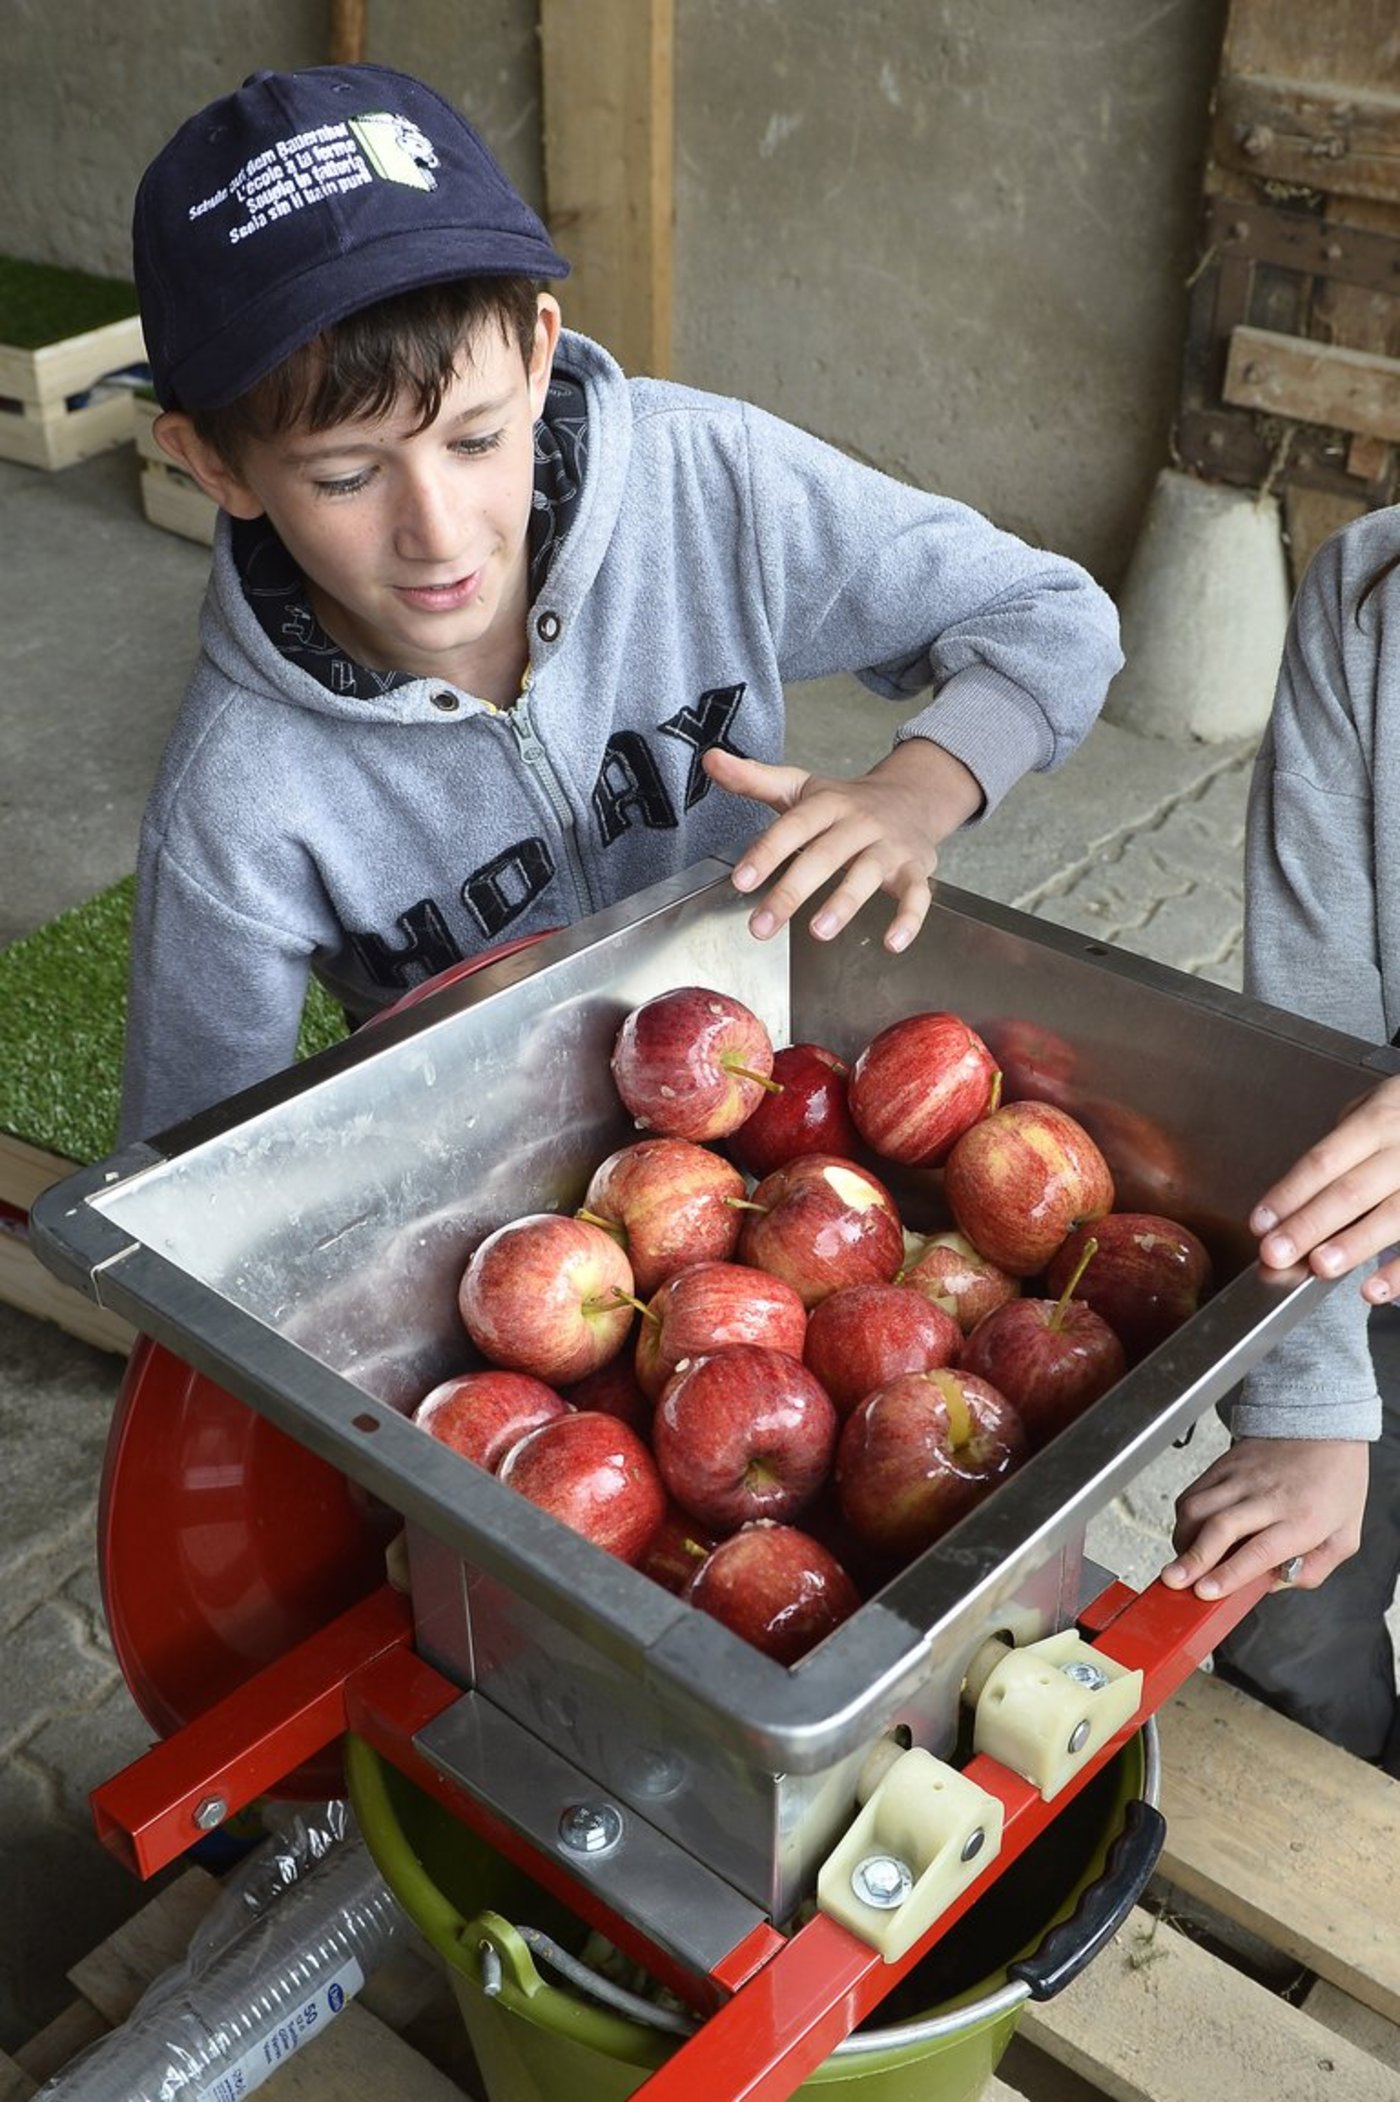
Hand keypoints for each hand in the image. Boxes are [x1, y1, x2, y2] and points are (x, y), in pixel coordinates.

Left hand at [702, 739, 982, 952]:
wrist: (914, 795)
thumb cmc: (846, 802)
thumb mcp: (800, 786)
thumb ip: (754, 779)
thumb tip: (711, 760)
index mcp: (828, 804)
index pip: (794, 827)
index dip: (767, 852)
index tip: (741, 881)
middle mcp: (860, 823)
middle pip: (825, 855)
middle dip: (792, 891)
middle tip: (761, 926)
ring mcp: (890, 847)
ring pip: (869, 874)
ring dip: (845, 902)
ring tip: (818, 931)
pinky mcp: (917, 869)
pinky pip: (918, 895)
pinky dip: (910, 919)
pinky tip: (892, 943)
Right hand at [1160, 1436, 1367, 1599]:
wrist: (1324, 1425)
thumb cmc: (1336, 1481)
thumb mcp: (1345, 1535)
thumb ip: (1314, 1569)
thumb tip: (1273, 1585)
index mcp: (1303, 1519)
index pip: (1260, 1550)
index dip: (1229, 1574)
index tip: (1206, 1592)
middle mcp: (1269, 1496)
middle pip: (1220, 1528)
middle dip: (1193, 1559)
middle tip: (1174, 1580)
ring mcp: (1242, 1477)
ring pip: (1198, 1508)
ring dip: (1183, 1539)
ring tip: (1181, 1561)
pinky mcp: (1224, 1464)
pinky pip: (1193, 1493)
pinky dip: (1183, 1518)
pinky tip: (1189, 1533)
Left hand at [1250, 1074, 1399, 1302]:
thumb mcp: (1382, 1103)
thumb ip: (1347, 1139)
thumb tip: (1301, 1185)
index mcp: (1380, 1120)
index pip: (1324, 1161)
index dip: (1290, 1194)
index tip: (1261, 1223)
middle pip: (1351, 1191)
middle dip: (1309, 1225)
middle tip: (1276, 1253)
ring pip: (1393, 1215)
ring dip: (1353, 1245)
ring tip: (1320, 1266)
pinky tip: (1374, 1289)